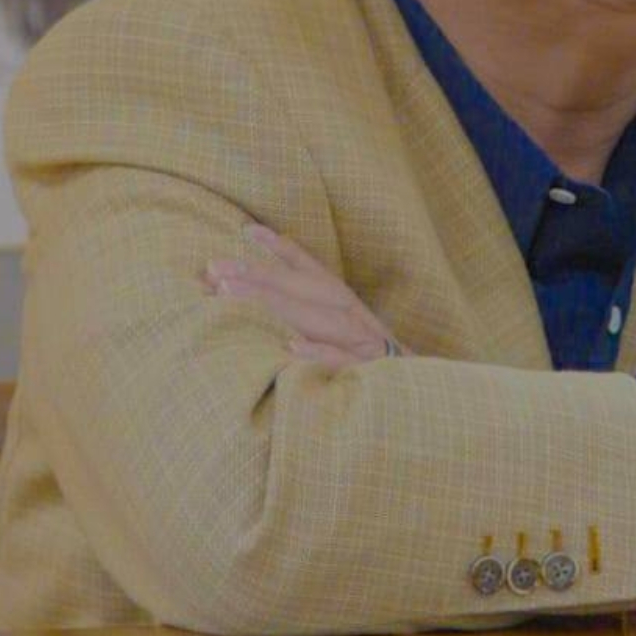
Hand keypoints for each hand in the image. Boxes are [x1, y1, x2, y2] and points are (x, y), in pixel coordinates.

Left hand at [206, 222, 397, 366]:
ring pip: (324, 319)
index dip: (284, 251)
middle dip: (263, 276)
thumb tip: (251, 306)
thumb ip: (305, 323)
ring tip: (232, 295)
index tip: (248, 230)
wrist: (418, 405)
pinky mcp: (373, 374)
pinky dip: (321, 352)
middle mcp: (358, 319)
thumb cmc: (367, 372)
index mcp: (349, 309)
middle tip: (216, 269)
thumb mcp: (340, 342)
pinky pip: (346, 361)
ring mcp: (368, 345)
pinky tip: (289, 346)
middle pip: (311, 290)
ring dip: (279, 304)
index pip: (315, 274)